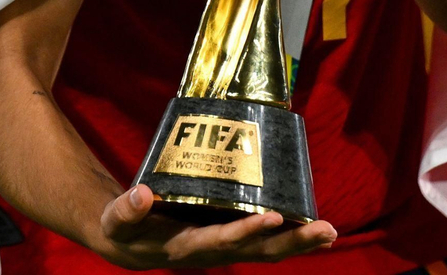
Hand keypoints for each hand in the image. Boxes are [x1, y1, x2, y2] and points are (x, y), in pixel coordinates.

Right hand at [93, 184, 335, 268]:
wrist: (132, 245)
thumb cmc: (125, 228)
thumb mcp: (116, 220)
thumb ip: (126, 210)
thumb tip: (141, 195)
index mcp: (186, 248)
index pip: (221, 241)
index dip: (246, 231)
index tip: (272, 216)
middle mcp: (213, 251)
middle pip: (258, 252)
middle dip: (292, 242)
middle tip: (326, 231)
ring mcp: (226, 247)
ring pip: (268, 249)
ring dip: (300, 242)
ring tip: (330, 232)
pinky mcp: (232, 237)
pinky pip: (266, 240)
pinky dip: (291, 235)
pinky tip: (316, 229)